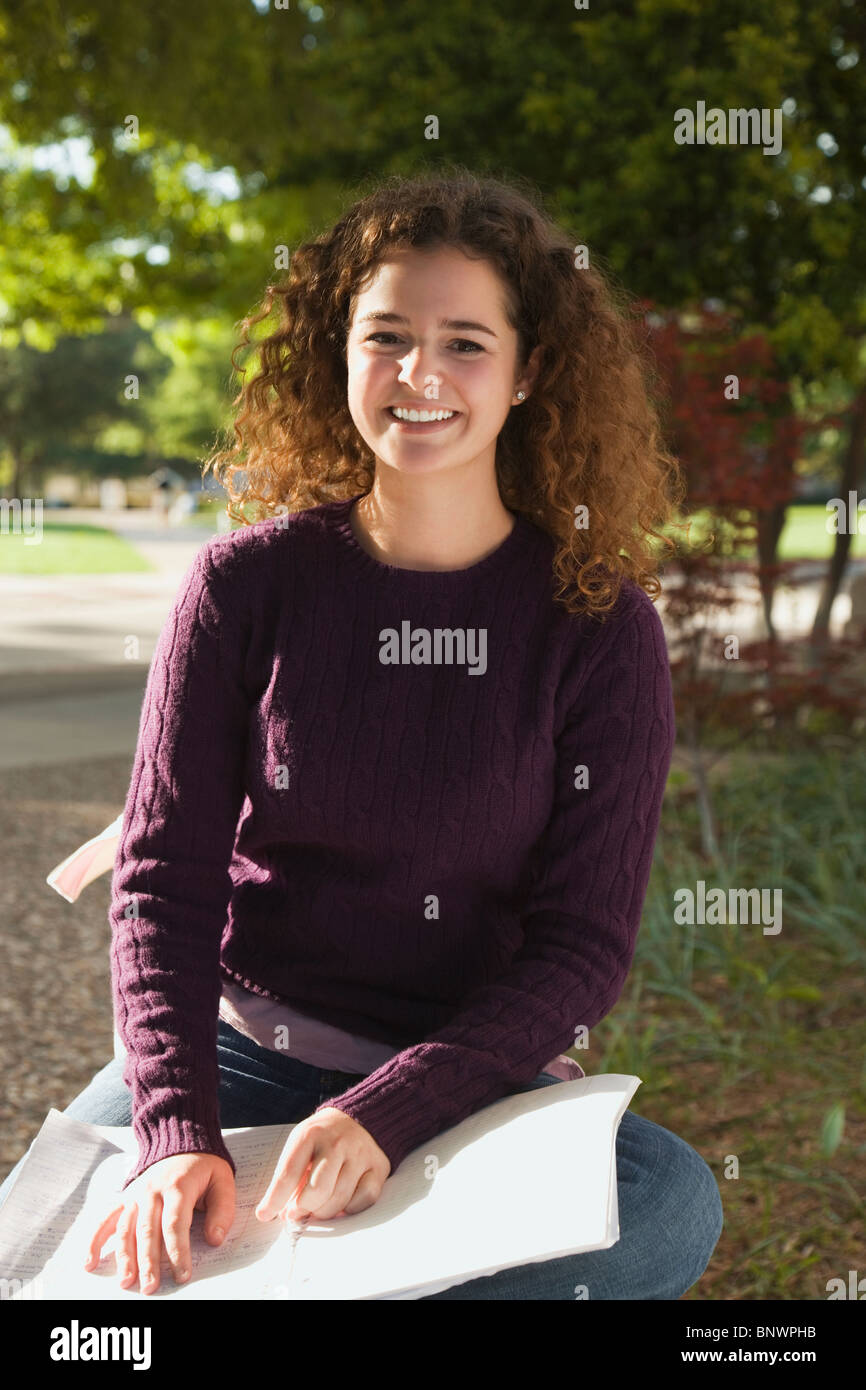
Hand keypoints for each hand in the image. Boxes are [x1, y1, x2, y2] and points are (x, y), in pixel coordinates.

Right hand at [83, 1152, 234, 1294]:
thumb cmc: (204, 1166)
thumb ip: (222, 1210)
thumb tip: (214, 1239)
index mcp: (179, 1186)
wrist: (180, 1140)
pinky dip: (95, 1240)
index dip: (178, 1251)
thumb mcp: (222, 1180)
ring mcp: (135, 1194)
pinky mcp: (124, 1197)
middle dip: (148, 1262)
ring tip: (126, 1282)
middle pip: (148, 1230)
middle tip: (150, 1288)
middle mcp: (152, 1191)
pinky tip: (89, 1262)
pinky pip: (106, 1219)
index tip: (182, 1275)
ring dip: (124, 1257)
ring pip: (126, 1229)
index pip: (175, 1224)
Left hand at [255, 1107, 389, 1223]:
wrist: (360, 1117)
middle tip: (295, 1213)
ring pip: (339, 1199)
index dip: (275, 1198)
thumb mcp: (301, 1144)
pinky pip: (363, 1200)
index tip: (264, 1215)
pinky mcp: (378, 1167)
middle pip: (317, 1190)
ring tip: (315, 1210)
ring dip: (323, 1213)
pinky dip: (349, 1209)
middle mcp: (337, 1142)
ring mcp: (360, 1154)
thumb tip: (281, 1212)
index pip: (289, 1172)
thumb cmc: (322, 1138)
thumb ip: (290, 1175)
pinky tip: (341, 1203)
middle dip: (302, 1209)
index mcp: (310, 1134)